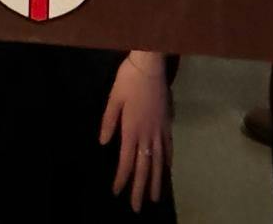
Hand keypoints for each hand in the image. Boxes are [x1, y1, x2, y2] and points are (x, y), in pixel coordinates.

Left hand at [101, 52, 169, 212]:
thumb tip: (103, 143)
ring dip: (156, 180)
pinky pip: (168, 147)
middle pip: (144, 166)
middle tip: (138, 207)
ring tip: (155, 196)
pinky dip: (167, 160)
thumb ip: (108, 121)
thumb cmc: (128, 79)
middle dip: (140, 188)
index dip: (122, 178)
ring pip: (159, 161)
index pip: (126, 160)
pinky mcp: (167, 122)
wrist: (150, 64)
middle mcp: (147, 134)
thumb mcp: (113, 98)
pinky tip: (167, 169)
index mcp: (132, 129)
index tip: (117, 192)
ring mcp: (160, 129)